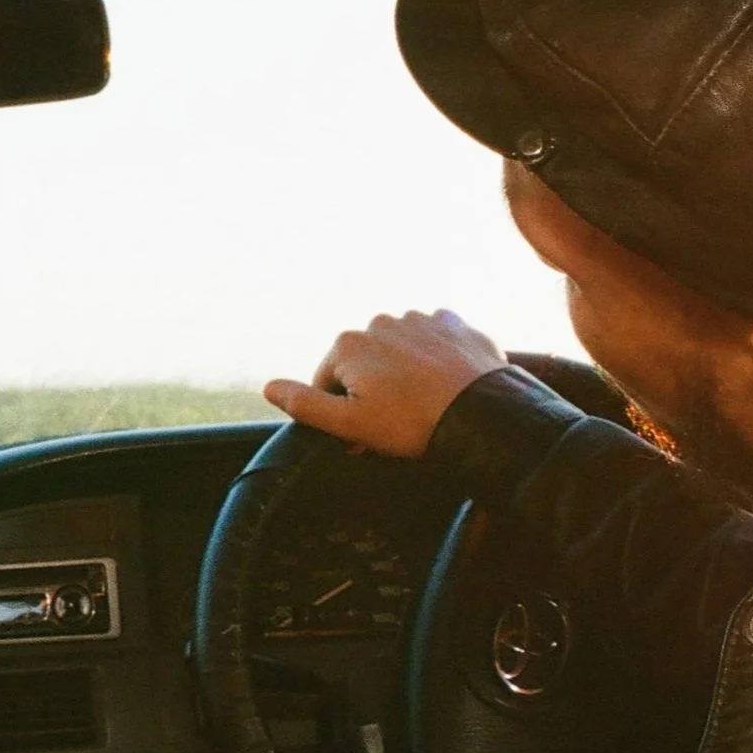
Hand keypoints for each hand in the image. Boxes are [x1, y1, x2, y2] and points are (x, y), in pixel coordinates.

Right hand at [264, 309, 507, 458]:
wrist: (484, 414)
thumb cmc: (413, 423)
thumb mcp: (350, 424)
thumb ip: (304, 404)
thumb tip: (268, 387)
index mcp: (348, 344)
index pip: (328, 381)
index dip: (343, 411)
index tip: (364, 433)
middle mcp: (380, 322)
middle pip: (363, 363)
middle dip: (372, 389)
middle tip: (394, 423)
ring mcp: (419, 319)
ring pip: (397, 351)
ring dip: (402, 373)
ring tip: (422, 404)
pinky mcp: (453, 324)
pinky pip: (432, 340)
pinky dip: (433, 359)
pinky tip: (443, 383)